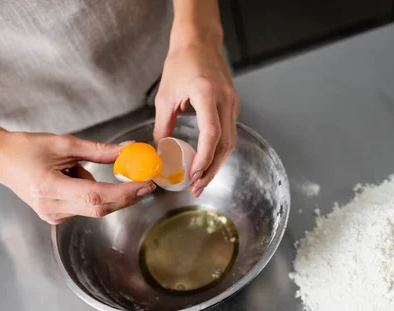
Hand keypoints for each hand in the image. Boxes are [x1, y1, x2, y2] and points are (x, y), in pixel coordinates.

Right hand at [0, 133, 155, 223]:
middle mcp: (51, 208)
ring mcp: (53, 216)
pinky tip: (73, 177)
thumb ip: (99, 150)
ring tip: (75, 168)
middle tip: (145, 183)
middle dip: (126, 196)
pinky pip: (86, 207)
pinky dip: (92, 193)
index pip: (96, 196)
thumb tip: (128, 149)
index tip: (145, 185)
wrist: (1, 160)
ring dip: (104, 190)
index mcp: (49, 188)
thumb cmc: (27, 148)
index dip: (124, 192)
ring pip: (95, 208)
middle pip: (100, 208)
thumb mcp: (64, 144)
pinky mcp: (56, 216)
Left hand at [153, 11, 238, 196]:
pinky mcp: (233, 105)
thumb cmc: (181, 63)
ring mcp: (232, 102)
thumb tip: (160, 151)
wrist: (199, 42)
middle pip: (225, 144)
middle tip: (197, 186)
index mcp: (206, 94)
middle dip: (211, 169)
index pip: (211, 134)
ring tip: (202, 180)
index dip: (204, 158)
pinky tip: (208, 160)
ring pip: (230, 141)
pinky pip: (229, 133)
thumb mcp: (165, 96)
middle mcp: (225, 99)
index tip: (194, 174)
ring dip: (216, 163)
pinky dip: (219, 150)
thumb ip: (163, 126)